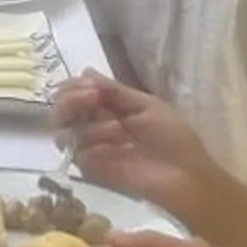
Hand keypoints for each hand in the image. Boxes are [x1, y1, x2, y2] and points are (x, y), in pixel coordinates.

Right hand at [54, 75, 235, 220]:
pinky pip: (76, 150)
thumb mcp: (147, 105)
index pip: (77, 91)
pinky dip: (94, 142)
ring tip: (117, 128)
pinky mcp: (90, 169)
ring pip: (63, 128)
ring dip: (89, 122)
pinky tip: (115, 145)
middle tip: (92, 97)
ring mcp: (90, 147)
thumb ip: (115, 91)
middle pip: (61, 108)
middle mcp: (94, 124)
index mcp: (110, 107)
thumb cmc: (173, 138)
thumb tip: (85, 70)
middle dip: (71, 99)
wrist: (184, 176)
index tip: (92, 86)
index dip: (77, 85)